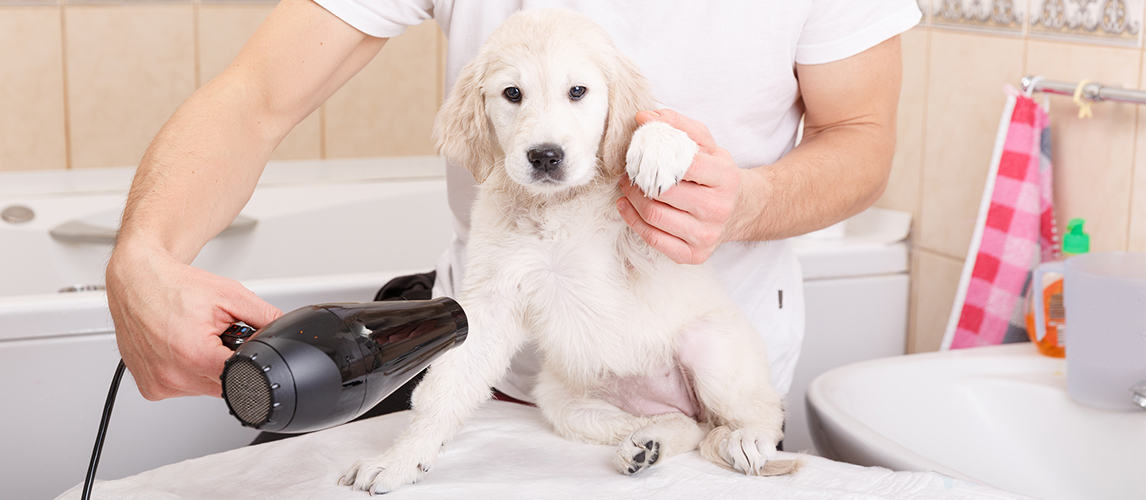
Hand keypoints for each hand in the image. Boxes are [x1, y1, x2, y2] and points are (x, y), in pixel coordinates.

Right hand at [105, 244, 281, 399]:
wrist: (136, 280)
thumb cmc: (174, 286)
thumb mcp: (229, 295)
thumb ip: (264, 317)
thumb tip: (283, 330)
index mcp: (194, 355)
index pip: (242, 376)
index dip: (247, 360)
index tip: (238, 346)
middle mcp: (172, 375)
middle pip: (223, 386)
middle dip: (226, 363)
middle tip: (212, 337)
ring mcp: (158, 384)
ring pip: (203, 389)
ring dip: (206, 369)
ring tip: (194, 339)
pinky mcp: (149, 387)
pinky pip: (182, 388)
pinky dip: (187, 372)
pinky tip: (179, 348)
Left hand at [617, 109, 742, 263]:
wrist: (739, 210)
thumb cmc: (715, 174)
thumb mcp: (706, 144)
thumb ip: (677, 125)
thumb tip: (643, 117)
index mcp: (725, 178)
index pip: (684, 165)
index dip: (655, 157)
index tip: (641, 154)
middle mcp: (718, 209)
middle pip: (663, 192)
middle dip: (638, 180)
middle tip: (628, 171)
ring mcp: (707, 235)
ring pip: (654, 216)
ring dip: (631, 199)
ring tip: (627, 186)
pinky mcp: (694, 254)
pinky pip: (653, 238)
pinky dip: (632, 221)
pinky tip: (626, 206)